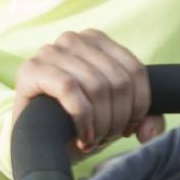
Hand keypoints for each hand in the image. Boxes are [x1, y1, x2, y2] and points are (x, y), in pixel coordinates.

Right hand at [13, 31, 160, 160]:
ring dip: (102, 122)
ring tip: (94, 139)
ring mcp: (49, 51)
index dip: (140, 105)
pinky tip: (82, 136)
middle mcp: (72, 39)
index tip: (130, 129)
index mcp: (96, 41)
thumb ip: (144, 120)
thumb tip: (149, 131)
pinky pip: (70, 90)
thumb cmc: (75, 125)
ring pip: (97, 86)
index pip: (135, 70)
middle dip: (119, 118)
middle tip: (107, 138)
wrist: (32, 141)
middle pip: (119, 80)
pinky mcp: (31, 70)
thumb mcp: (116, 117)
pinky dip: (83, 118)